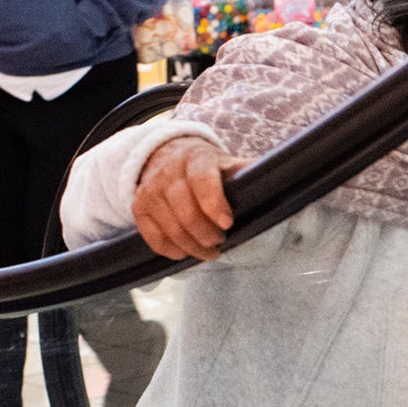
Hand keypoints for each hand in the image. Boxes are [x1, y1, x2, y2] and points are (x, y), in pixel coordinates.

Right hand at [133, 136, 240, 260]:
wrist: (166, 155)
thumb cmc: (204, 166)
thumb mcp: (224, 161)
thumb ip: (242, 171)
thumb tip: (268, 177)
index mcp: (195, 157)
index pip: (202, 179)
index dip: (214, 203)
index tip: (227, 223)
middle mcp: (168, 172)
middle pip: (186, 211)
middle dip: (207, 234)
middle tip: (220, 241)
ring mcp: (150, 190)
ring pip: (171, 228)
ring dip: (193, 246)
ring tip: (209, 250)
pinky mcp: (138, 208)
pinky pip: (154, 238)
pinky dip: (172, 250)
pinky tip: (186, 251)